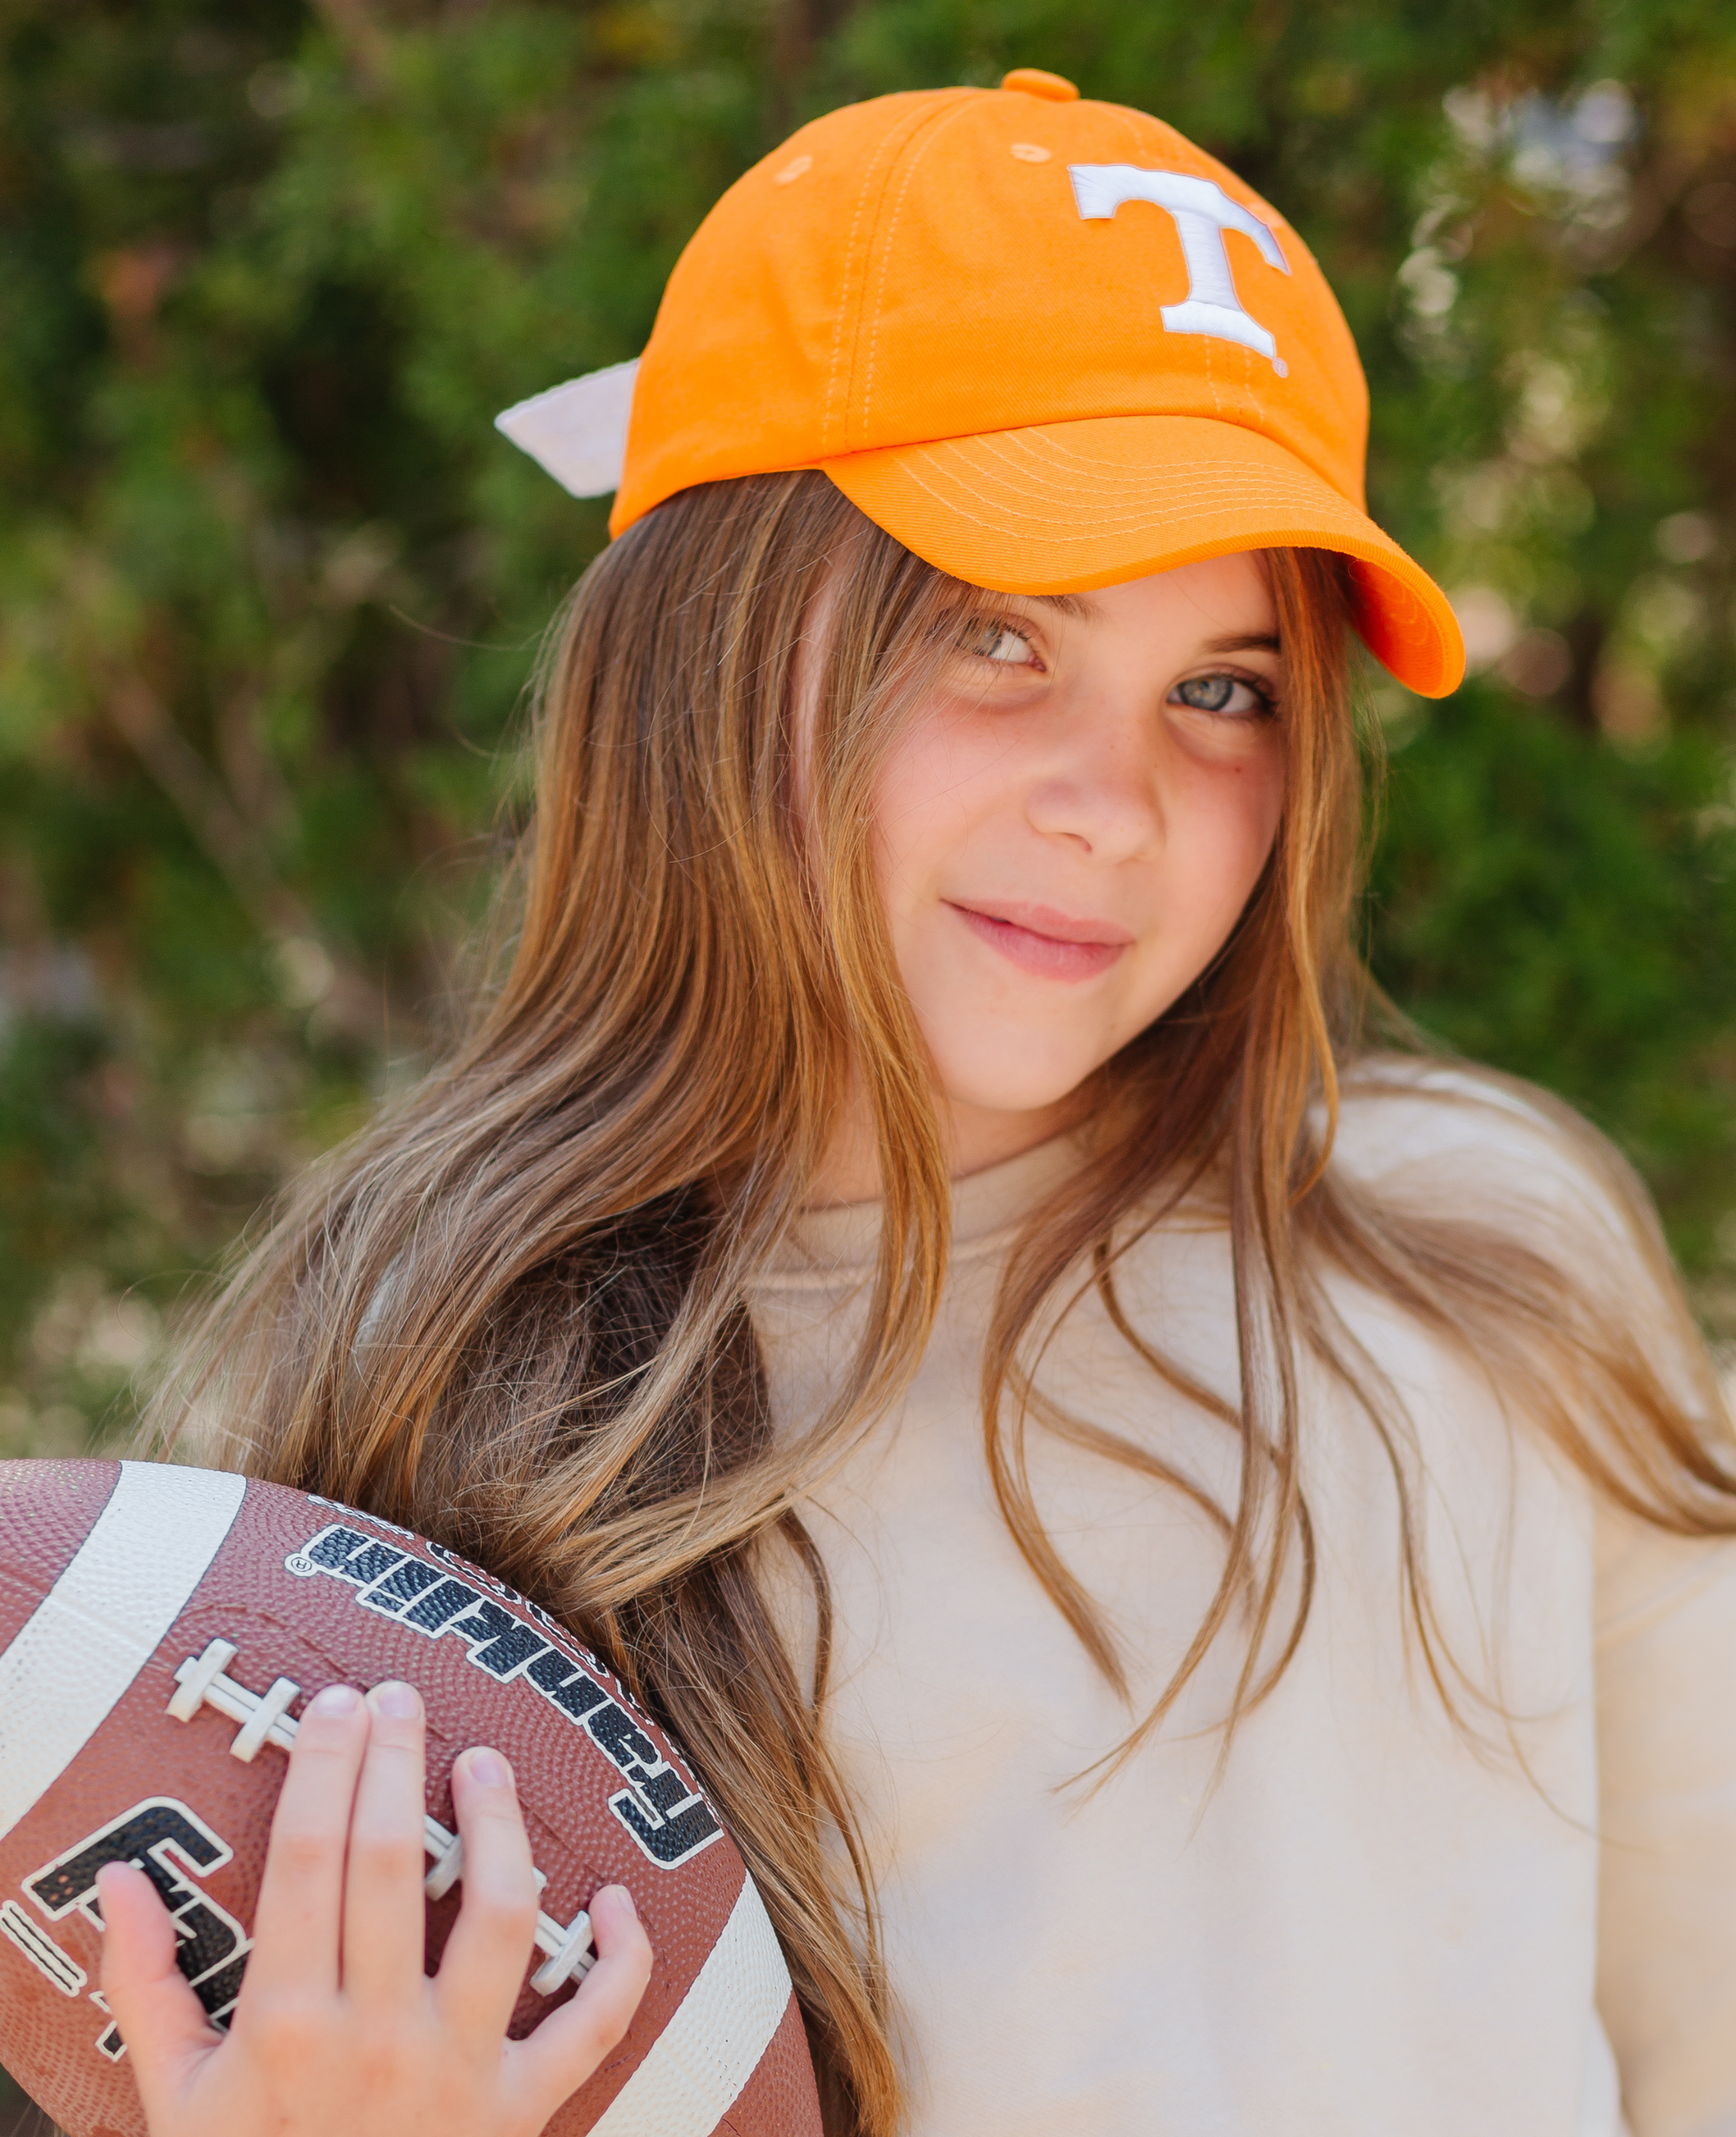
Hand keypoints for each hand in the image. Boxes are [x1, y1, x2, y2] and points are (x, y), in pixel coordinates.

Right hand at [97, 1679, 653, 2136]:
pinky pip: (593, 2026)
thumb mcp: (174, 2101)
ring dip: (500, 1827)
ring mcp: (459, 2070)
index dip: (324, 1768)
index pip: (307, 1858)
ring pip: (503, 1916)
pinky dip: (622, 1962)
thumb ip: (146, 1984)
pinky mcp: (521, 2109)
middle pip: (396, 1863)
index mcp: (287, 2024)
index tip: (334, 1705)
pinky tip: (617, 1900)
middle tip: (401, 1697)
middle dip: (397, 1762)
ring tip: (487, 1763)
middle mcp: (378, 2036)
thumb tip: (117, 1879)